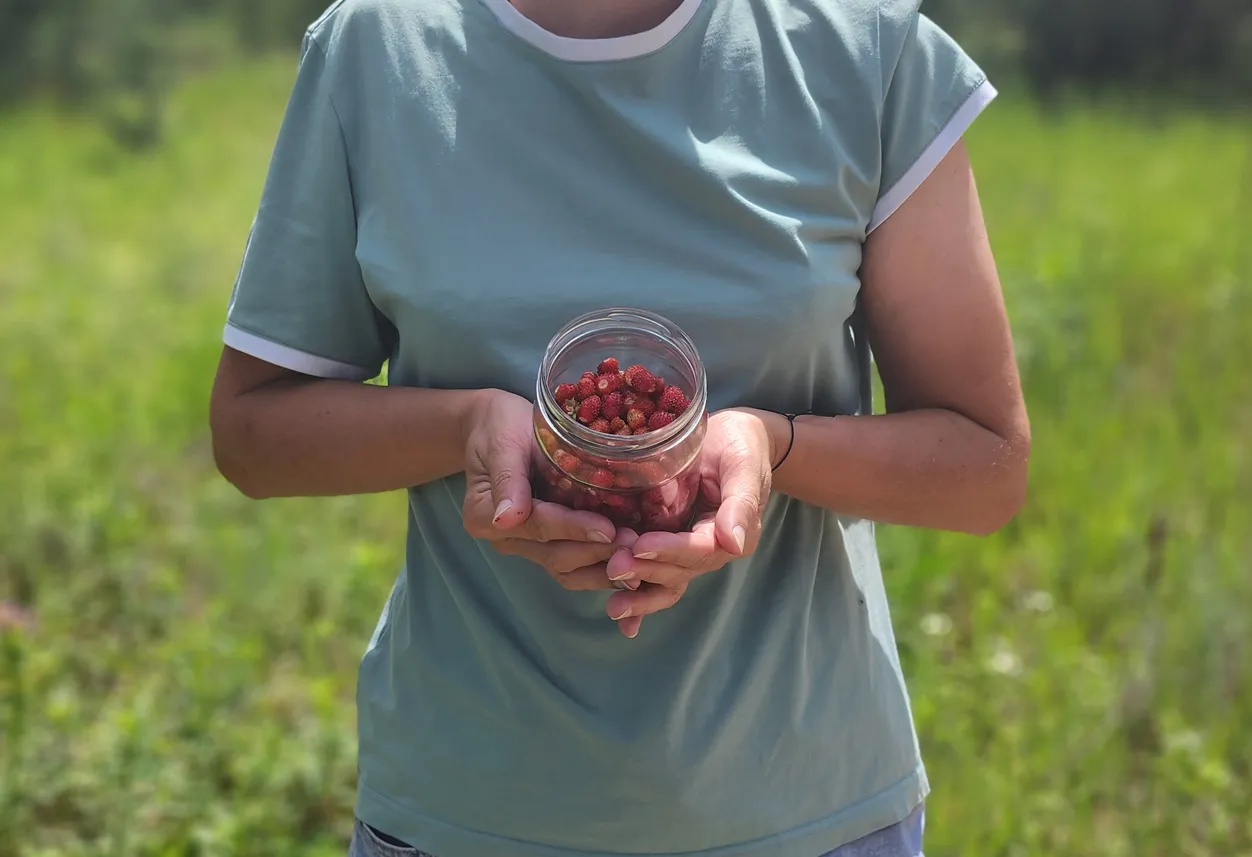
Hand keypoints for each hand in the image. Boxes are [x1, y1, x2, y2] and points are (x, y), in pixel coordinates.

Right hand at [461, 389, 619, 589]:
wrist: (493, 424)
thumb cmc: (499, 424)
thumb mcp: (502, 441)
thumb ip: (507, 479)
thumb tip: (505, 519)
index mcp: (485, 514)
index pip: (538, 526)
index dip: (574, 529)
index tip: (608, 530)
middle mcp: (504, 537)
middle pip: (555, 555)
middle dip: (597, 551)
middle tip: (635, 544)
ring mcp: (524, 545)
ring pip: (566, 568)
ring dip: (603, 565)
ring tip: (638, 554)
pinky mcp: (544, 544)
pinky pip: (573, 564)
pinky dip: (600, 564)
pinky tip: (630, 559)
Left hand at [604, 408, 780, 636]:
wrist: (733, 439)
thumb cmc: (741, 446)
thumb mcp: (744, 466)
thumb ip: (741, 503)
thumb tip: (733, 543)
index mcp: (730, 534)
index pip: (698, 550)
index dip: (669, 550)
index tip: (640, 546)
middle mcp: (710, 549)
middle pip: (678, 570)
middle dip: (646, 572)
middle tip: (614, 567)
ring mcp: (688, 549)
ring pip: (666, 580)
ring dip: (640, 595)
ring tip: (613, 608)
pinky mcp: (670, 544)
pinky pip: (656, 574)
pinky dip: (642, 599)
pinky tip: (623, 621)